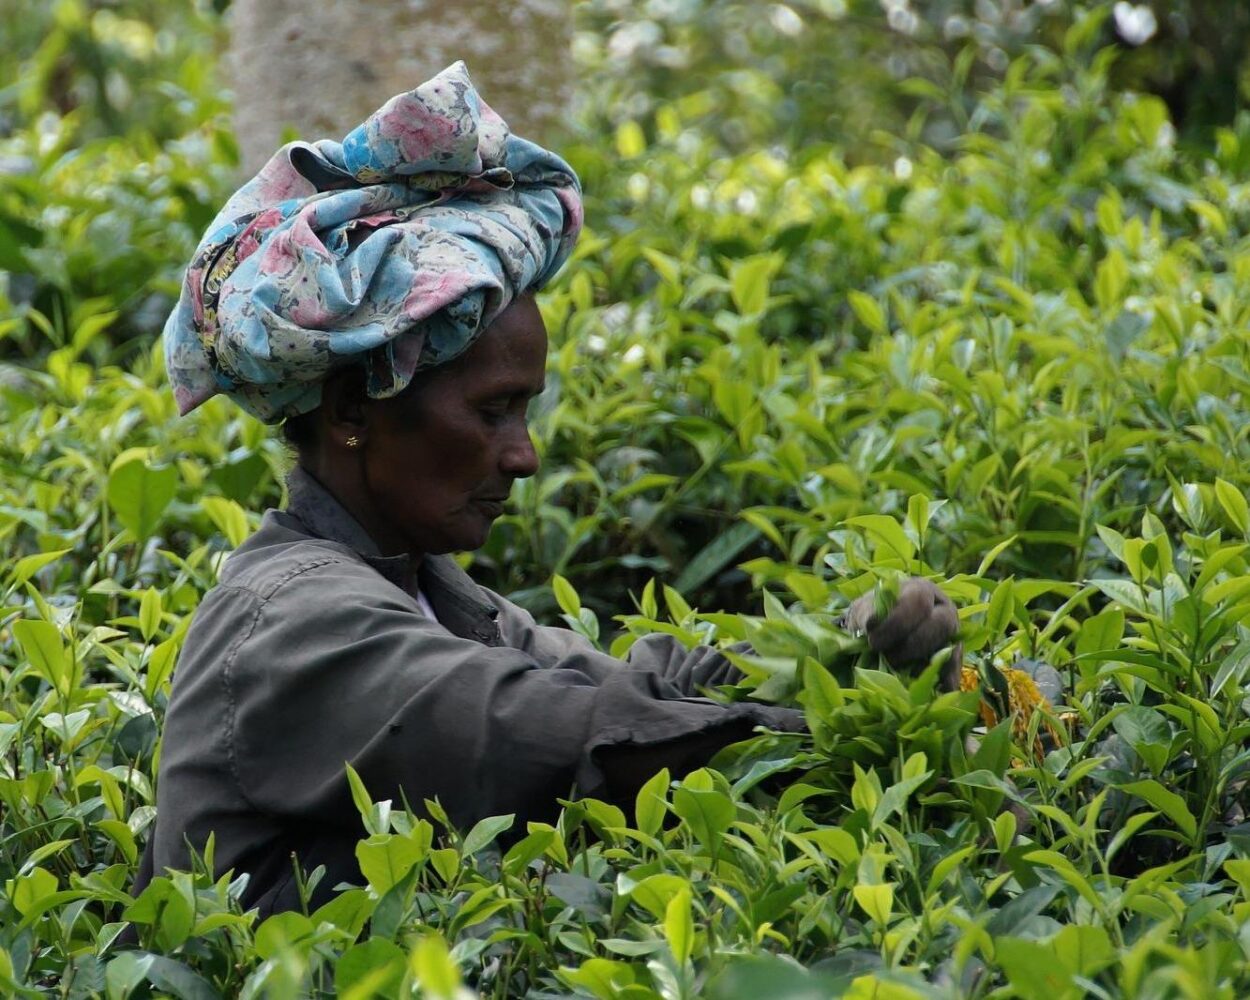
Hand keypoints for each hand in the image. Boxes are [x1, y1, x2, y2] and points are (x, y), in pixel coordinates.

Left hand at [843, 577, 959, 677]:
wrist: (879, 630)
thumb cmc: (873, 616)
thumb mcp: (863, 611)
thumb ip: (866, 614)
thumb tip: (872, 624)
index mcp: (920, 590)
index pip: (917, 602)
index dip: (897, 623)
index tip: (874, 641)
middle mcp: (942, 608)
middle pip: (941, 623)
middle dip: (913, 644)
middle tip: (889, 658)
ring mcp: (951, 633)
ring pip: (951, 647)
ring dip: (926, 663)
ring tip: (901, 673)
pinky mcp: (953, 656)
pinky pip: (955, 669)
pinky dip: (947, 680)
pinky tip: (940, 691)